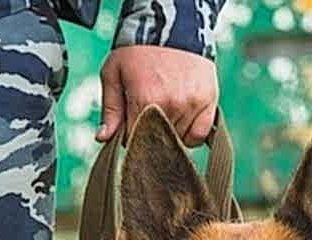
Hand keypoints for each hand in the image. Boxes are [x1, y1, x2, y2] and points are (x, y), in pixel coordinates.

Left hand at [96, 46, 218, 146]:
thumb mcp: (113, 74)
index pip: (134, 140)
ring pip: (178, 140)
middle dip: (148, 134)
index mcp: (145, 100)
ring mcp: (192, 104)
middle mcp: (171, 105)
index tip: (129, 124)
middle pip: (157, 141)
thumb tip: (102, 138)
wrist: (170, 25)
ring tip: (163, 109)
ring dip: (169, 133)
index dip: (129, 135)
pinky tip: (181, 120)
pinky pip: (198, 135)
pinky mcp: (208, 101)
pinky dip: (190, 134)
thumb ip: (110, 109)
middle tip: (146, 112)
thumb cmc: (137, 51)